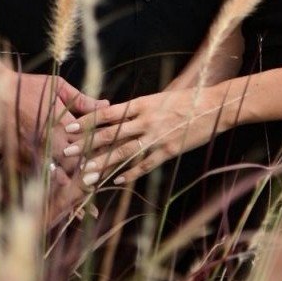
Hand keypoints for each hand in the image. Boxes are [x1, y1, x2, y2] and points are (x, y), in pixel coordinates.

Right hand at [0, 69, 107, 219]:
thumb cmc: (27, 86)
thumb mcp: (57, 86)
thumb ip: (82, 99)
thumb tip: (106, 105)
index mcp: (59, 124)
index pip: (84, 147)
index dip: (98, 161)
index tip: (111, 173)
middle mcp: (47, 143)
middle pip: (70, 169)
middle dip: (84, 185)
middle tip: (98, 206)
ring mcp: (32, 153)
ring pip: (54, 179)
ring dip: (67, 196)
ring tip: (82, 214)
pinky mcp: (19, 158)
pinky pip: (36, 179)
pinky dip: (47, 193)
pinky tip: (56, 207)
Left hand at [64, 86, 235, 184]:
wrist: (213, 106)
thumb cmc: (184, 101)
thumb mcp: (158, 99)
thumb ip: (137, 109)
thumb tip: (115, 114)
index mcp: (141, 104)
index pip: (107, 113)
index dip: (87, 121)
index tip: (70, 128)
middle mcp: (145, 120)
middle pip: (110, 134)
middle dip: (87, 145)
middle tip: (68, 153)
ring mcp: (157, 137)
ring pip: (124, 152)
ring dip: (103, 164)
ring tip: (86, 174)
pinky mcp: (169, 151)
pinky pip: (146, 164)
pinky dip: (131, 173)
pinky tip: (117, 181)